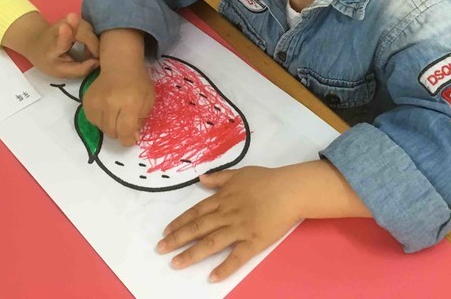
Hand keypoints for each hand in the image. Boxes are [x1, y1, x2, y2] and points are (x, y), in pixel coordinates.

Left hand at [2, 11, 98, 77]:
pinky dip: (93, 36)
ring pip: (88, 28)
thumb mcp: (60, 71)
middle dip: (92, 45)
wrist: (37, 42)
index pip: (60, 41)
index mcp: (52, 47)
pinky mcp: (73, 17)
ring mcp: (66, 20)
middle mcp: (59, 29)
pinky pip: (90, 27)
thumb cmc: (49, 60)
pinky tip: (89, 44)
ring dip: (93, 41)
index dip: (64, 35)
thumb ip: (79, 70)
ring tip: (89, 52)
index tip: (65, 27)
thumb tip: (98, 62)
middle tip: (92, 58)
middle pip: (81, 33)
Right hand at [82, 29, 154, 145]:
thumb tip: (133, 138)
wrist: (120, 65)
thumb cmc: (138, 82)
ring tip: (116, 115)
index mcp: (130, 103)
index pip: (125, 131)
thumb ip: (142, 120)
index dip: (128, 140)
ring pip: (101, 128)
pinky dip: (100, 120)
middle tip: (125, 124)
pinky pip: (92, 121)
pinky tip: (107, 110)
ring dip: (110, 126)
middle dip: (120, 132)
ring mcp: (97, 102)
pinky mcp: (87, 101)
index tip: (131, 139)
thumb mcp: (148, 100)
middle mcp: (111, 103)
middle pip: (112, 132)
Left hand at [157, 166, 302, 281]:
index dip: (180, 223)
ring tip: (176, 264)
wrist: (290, 190)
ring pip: (211, 243)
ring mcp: (239, 229)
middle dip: (177, 239)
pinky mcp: (253, 241)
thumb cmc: (266, 180)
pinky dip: (224, 268)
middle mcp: (227, 214)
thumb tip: (201, 179)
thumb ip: (220, 178)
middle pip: (198, 228)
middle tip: (160, 249)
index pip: (196, 212)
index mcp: (223, 199)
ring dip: (192, 254)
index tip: (166, 232)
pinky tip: (212, 277)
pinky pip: (237, 257)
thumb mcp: (240, 173)